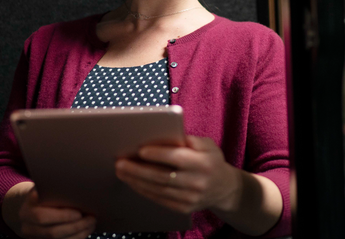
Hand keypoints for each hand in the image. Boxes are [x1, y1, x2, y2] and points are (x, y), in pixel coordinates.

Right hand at [3, 182, 95, 238]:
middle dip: (75, 226)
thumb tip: (74, 184)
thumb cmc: (43, 194)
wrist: (32, 208)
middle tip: (91, 218)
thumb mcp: (44, 187)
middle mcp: (27, 227)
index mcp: (27, 210)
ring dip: (79, 233)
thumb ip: (53, 188)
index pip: (41, 217)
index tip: (79, 213)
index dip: (62, 216)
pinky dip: (77, 237)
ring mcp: (35, 237)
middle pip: (52, 232)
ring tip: (92, 223)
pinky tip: (87, 230)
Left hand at [115, 136, 241, 213]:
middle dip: (138, 170)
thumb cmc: (210, 160)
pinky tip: (133, 182)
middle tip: (120, 163)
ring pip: (158, 190)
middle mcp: (197, 182)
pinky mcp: (184, 208)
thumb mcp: (207, 145)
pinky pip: (160, 199)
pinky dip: (144, 191)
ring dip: (136, 181)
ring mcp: (191, 198)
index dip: (158, 154)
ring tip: (122, 171)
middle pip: (162, 176)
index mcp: (204, 163)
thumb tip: (162, 135)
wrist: (224, 188)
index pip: (177, 158)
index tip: (140, 150)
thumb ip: (187, 140)